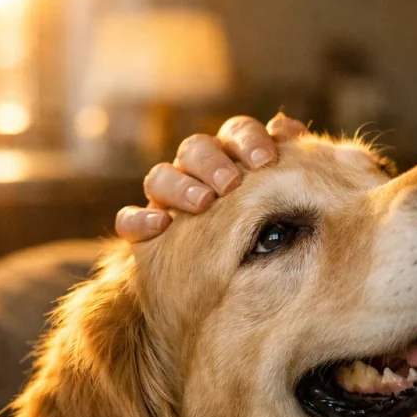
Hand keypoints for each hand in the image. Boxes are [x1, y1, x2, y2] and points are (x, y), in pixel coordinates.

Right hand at [115, 113, 308, 242]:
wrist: (234, 288)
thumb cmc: (267, 232)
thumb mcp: (281, 198)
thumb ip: (287, 163)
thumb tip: (288, 128)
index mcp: (231, 156)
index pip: (236, 132)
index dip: (249, 140)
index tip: (267, 160)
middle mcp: (195, 171)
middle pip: (194, 148)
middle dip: (213, 162)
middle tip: (232, 184)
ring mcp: (166, 199)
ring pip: (159, 177)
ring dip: (180, 185)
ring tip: (203, 202)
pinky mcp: (144, 231)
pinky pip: (128, 219)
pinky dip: (140, 219)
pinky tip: (161, 225)